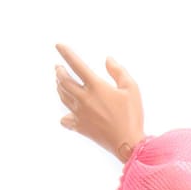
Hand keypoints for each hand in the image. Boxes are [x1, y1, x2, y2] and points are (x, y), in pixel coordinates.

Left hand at [54, 43, 144, 163]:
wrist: (128, 144)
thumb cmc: (132, 115)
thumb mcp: (132, 89)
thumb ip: (118, 71)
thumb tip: (108, 59)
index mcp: (96, 86)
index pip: (76, 64)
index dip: (66, 53)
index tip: (58, 45)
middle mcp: (83, 98)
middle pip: (63, 80)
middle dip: (59, 71)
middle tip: (58, 67)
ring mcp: (79, 113)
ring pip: (63, 96)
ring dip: (59, 87)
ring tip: (60, 82)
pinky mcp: (80, 127)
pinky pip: (66, 119)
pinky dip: (65, 115)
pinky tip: (67, 115)